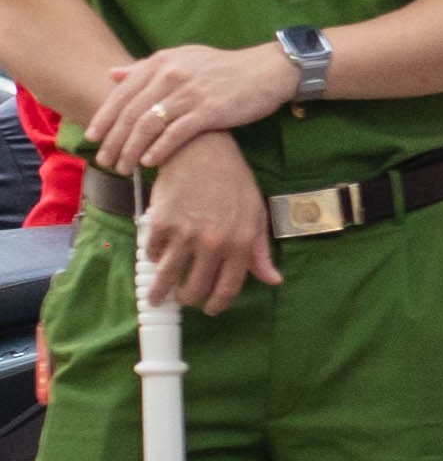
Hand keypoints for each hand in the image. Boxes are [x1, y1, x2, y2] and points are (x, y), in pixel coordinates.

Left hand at [88, 43, 297, 174]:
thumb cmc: (225, 69)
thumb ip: (147, 67)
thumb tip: (113, 74)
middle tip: (104, 160)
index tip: (92, 137)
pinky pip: (176, 133)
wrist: (267, 71)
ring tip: (124, 167)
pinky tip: (149, 162)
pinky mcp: (210, 111)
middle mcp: (171, 75)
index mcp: (161, 62)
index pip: (122, 93)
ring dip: (132, 149)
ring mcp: (190, 93)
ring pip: (148, 125)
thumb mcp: (183, 59)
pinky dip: (159, 149)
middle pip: (131, 112)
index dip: (104, 117)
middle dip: (114, 140)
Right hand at [136, 134, 281, 313]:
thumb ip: (260, 251)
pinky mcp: (160, 222)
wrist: (202, 152)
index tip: (210, 309)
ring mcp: (185, 234)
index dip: (217, 304)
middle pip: (195, 288)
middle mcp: (213, 243)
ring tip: (157, 296)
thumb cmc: (233, 182)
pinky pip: (152, 252)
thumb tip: (273, 280)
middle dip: (189, 298)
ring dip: (160, 291)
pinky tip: (156, 258)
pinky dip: (153, 258)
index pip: (228, 288)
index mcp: (240, 244)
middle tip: (184, 299)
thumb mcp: (255, 215)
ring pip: (168, 276)